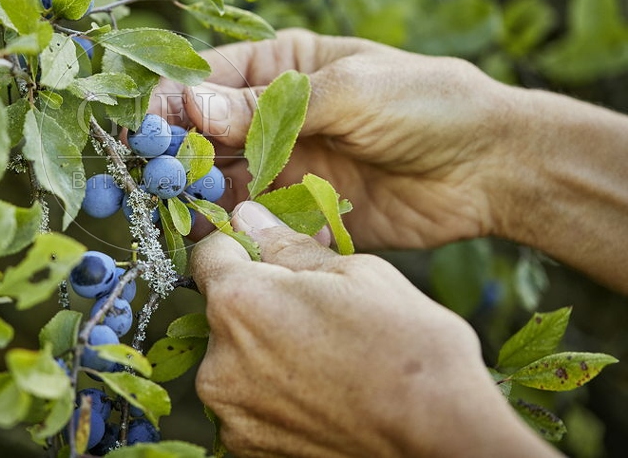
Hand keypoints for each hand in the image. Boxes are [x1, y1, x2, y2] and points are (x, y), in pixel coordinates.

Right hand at [151, 28, 515, 249]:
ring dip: (193, 195)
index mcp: (279, 69)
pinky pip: (250, 221)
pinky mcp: (299, 213)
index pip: (204, 80)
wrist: (491, 167)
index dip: (168, 103)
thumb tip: (191, 105)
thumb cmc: (425, 103)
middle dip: (173, 155)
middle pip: (200, 135)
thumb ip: (271, 108)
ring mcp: (282, 167)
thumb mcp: (349, 91)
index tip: (144, 132)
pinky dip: (225, 229)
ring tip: (173, 211)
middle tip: (154, 179)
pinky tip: (210, 236)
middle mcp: (270, 119)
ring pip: (217, 181)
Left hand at [191, 201, 559, 457]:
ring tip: (326, 354)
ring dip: (265, 349)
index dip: (241, 247)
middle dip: (261, 300)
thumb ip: (287, 246)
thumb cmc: (408, 349)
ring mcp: (231, 413)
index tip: (270, 253)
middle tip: (317, 306)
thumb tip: (249, 219)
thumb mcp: (355, 273)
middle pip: (224, 311)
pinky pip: (249, 402)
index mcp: (239, 303)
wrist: (443, 440)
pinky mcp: (247, 448)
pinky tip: (321, 390)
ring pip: (236, 359)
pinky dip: (274, 393)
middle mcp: (219, 361)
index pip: (210, 254)